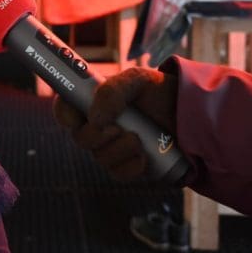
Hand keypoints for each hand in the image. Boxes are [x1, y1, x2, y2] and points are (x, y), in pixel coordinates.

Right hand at [53, 67, 177, 180]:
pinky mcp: (127, 166)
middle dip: (97, 136)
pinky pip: (118, 173)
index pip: (64, 110)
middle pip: (79, 138)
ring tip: (138, 139)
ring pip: (99, 157)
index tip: (76, 118)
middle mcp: (97, 127)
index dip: (64, 115)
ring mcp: (111, 148)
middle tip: (117, 128)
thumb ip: (112, 91)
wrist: (187, 112)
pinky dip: (131, 166)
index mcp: (92, 102)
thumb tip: (95, 119)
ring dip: (119, 149)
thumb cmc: (157, 91)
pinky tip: (143, 157)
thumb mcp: (137, 80)